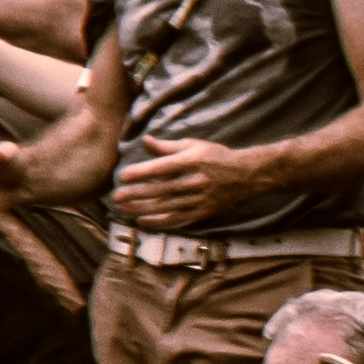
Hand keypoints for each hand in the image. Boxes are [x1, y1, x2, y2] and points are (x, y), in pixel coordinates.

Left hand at [105, 140, 299, 229]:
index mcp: (192, 161)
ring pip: (167, 207)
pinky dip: (160, 223)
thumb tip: (145, 141)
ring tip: (124, 210)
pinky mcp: (203, 212)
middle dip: (136, 194)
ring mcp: (200, 199)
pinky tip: (144, 222)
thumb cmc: (217, 156)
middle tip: (116, 197)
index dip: (141, 173)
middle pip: (161, 190)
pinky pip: (179, 220)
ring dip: (143, 210)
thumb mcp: (194, 145)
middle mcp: (195, 181)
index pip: (162, 168)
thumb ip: (167, 146)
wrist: (247, 175)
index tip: (122, 176)